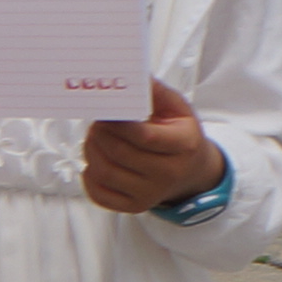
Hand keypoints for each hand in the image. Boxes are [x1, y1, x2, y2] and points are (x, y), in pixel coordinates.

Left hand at [85, 81, 226, 216]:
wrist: (192, 172)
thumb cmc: (180, 135)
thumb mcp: (177, 109)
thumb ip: (154, 91)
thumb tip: (132, 74)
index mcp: (183, 145)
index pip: (144, 136)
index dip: (118, 123)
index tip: (106, 111)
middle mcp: (169, 173)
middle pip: (120, 153)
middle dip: (101, 134)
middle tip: (97, 122)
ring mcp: (151, 194)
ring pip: (105, 172)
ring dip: (91, 150)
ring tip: (96, 137)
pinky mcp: (134, 206)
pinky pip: (99, 193)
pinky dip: (90, 175)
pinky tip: (97, 161)